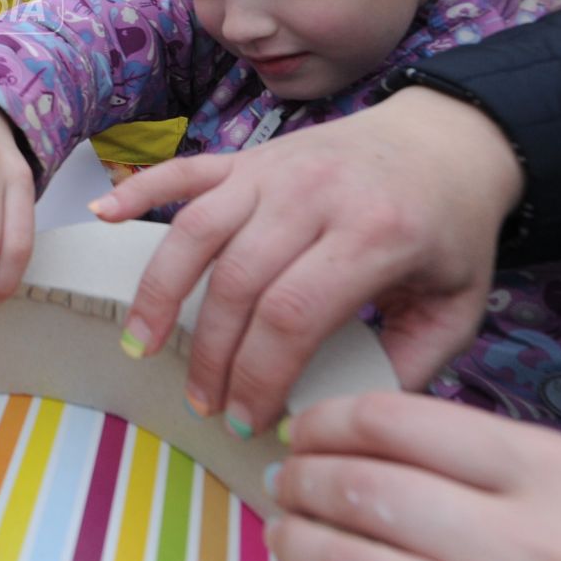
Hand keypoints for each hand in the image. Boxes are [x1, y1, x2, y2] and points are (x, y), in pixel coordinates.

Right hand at [92, 88, 522, 433]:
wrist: (450, 139)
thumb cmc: (451, 230)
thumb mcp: (458, 305)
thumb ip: (412, 365)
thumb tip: (346, 419)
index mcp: (374, 234)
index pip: (293, 314)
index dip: (260, 375)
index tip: (251, 421)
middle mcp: (314, 194)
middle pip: (237, 281)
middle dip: (212, 354)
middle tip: (205, 403)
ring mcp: (274, 168)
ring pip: (197, 229)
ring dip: (160, 291)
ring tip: (142, 346)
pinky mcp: (249, 155)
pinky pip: (184, 171)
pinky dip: (138, 190)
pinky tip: (102, 215)